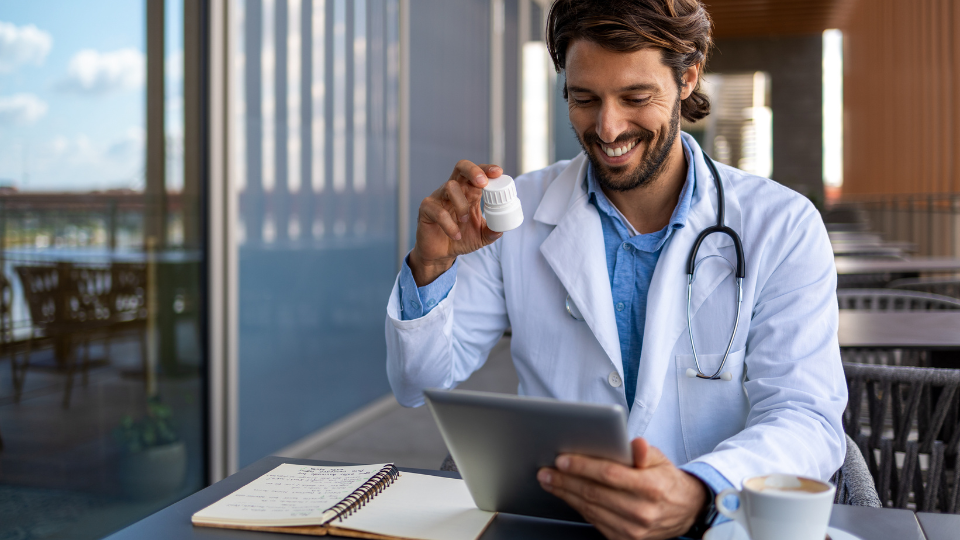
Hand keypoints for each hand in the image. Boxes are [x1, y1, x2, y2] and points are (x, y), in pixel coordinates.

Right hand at [409, 160, 504, 285]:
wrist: (440, 254)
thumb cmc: (461, 239)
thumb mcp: (481, 236)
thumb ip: (492, 231)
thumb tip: (502, 229)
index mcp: (469, 192)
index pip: (477, 173)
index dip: (487, 169)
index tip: (498, 172)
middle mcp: (453, 191)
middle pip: (461, 167)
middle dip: (473, 171)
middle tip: (483, 183)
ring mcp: (438, 198)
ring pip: (450, 186)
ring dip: (461, 204)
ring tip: (465, 220)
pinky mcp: (426, 209)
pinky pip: (438, 211)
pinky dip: (450, 225)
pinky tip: (456, 235)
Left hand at [537, 438, 708, 539]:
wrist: (684, 511)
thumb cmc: (665, 480)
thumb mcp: (660, 460)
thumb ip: (644, 451)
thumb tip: (634, 443)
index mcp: (652, 488)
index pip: (609, 475)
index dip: (583, 467)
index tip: (562, 460)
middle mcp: (642, 511)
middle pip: (594, 494)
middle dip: (565, 481)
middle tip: (546, 471)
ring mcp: (633, 530)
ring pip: (590, 509)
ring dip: (565, 494)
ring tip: (550, 481)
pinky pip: (594, 521)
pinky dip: (577, 507)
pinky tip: (567, 495)